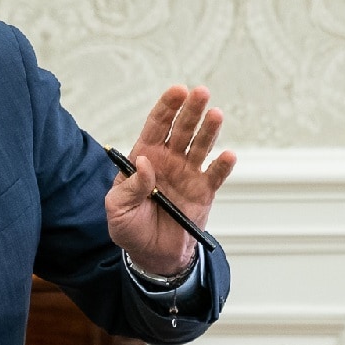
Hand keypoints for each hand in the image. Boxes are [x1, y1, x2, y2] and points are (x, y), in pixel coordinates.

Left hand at [105, 85, 235, 276]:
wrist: (151, 254)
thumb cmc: (129, 227)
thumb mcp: (117, 208)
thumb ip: (130, 186)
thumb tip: (144, 163)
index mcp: (144, 157)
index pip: (156, 125)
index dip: (166, 107)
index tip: (177, 90)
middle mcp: (168, 160)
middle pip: (181, 129)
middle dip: (190, 110)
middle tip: (201, 92)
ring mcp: (188, 174)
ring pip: (200, 146)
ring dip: (209, 130)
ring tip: (216, 114)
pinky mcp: (203, 192)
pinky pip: (215, 175)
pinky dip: (223, 166)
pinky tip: (227, 155)